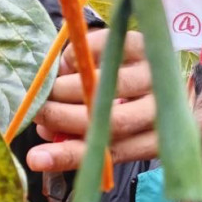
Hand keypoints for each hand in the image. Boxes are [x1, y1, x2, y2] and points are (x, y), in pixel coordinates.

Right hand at [26, 28, 157, 171]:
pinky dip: (76, 57)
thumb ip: (80, 141)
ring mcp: (153, 73)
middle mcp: (159, 108)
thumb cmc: (132, 107)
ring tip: (48, 91)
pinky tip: (68, 65)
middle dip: (61, 117)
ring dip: (65, 89)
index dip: (69, 156)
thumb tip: (42, 141)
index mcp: (153, 140)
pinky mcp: (142, 43)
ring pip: (104, 85)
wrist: (165, 69)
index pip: (109, 154)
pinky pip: (102, 47)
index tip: (35, 158)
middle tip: (36, 111)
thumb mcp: (114, 132)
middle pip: (110, 120)